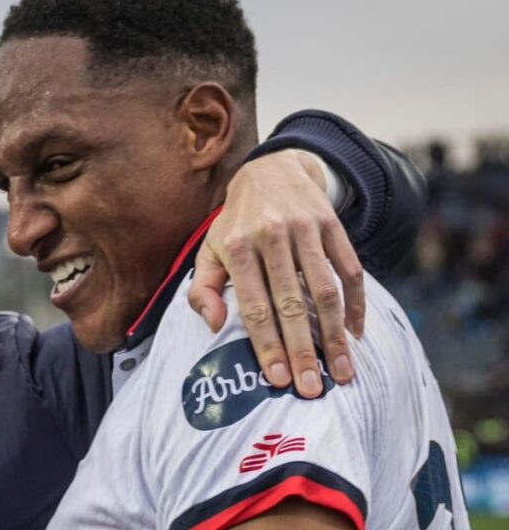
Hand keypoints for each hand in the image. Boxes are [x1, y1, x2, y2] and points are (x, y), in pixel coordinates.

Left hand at [188, 150, 364, 397]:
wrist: (272, 169)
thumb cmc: (236, 224)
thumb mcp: (209, 250)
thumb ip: (202, 288)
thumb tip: (214, 325)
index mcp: (237, 247)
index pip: (254, 306)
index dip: (266, 344)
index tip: (278, 379)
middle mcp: (271, 236)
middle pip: (290, 304)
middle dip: (302, 351)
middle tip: (312, 389)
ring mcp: (305, 229)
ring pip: (324, 291)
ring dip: (334, 336)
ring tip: (342, 373)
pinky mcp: (332, 225)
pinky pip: (349, 270)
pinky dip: (356, 304)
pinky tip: (355, 334)